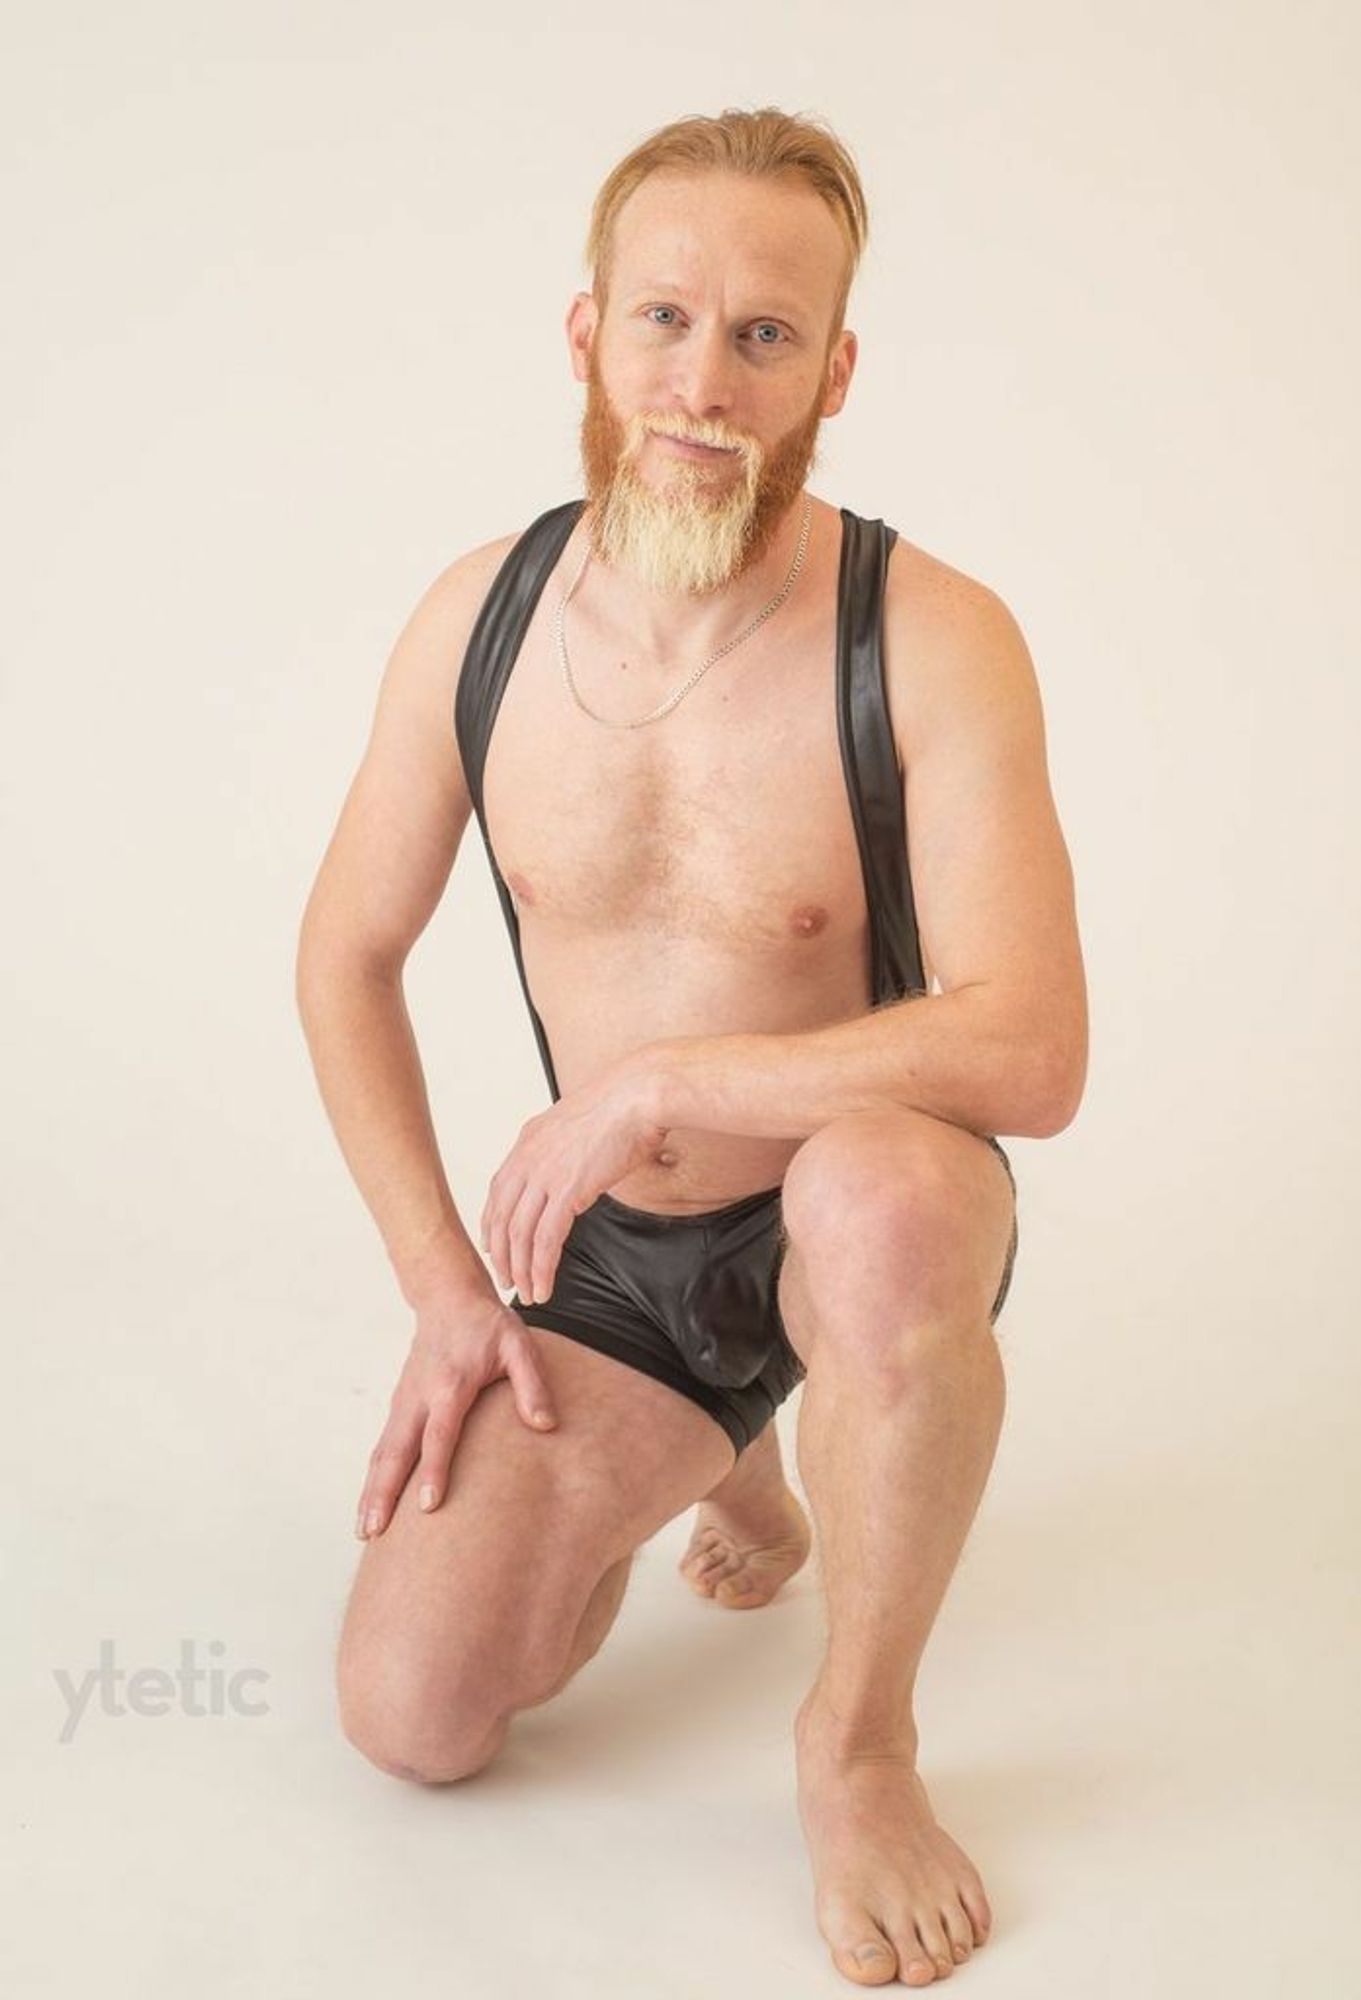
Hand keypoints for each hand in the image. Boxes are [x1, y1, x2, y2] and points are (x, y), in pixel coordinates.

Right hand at [354, 1287, 557, 1538]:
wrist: (448, 1298)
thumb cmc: (489, 1327)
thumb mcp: (519, 1347)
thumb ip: (532, 1385)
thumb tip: (545, 1425)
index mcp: (450, 1384)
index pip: (439, 1434)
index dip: (433, 1470)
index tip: (427, 1506)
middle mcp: (419, 1396)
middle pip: (396, 1451)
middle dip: (383, 1493)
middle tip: (373, 1532)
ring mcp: (404, 1401)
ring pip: (383, 1452)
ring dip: (371, 1491)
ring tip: (364, 1531)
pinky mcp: (399, 1405)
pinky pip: (383, 1446)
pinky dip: (373, 1477)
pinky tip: (370, 1505)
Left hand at [479, 1060, 667, 1305]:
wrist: (639, 1095)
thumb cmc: (623, 1105)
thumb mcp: (578, 1124)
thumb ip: (565, 1149)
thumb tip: (573, 1168)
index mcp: (528, 1141)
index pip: (497, 1191)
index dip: (493, 1224)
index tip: (494, 1247)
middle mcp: (528, 1159)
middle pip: (501, 1218)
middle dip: (501, 1255)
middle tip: (507, 1280)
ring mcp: (545, 1175)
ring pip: (519, 1235)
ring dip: (521, 1269)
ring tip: (527, 1293)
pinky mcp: (567, 1191)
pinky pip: (546, 1240)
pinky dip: (542, 1268)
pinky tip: (544, 1285)